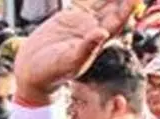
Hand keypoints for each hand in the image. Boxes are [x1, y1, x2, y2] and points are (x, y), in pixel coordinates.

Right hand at [13, 0, 138, 105]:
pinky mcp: (69, 18)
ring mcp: (81, 24)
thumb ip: (86, 48)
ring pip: (101, 4)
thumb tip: (103, 33)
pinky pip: (84, 2)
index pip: (118, 22)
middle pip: (113, 9)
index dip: (127, 9)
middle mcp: (93, 31)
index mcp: (99, 42)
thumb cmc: (51, 72)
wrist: (32, 70)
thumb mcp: (69, 61)